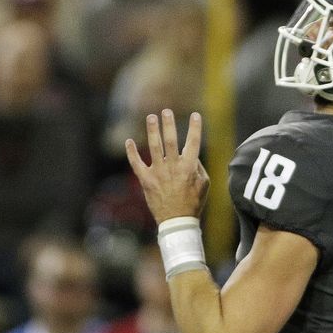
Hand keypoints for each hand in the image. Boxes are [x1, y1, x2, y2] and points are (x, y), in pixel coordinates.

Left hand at [125, 109, 208, 223]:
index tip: (195, 115)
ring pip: (154, 147)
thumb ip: (199, 167)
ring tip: (151, 117)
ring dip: (152, 131)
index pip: (193, 143)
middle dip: (168, 124)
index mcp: (189, 168)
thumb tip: (193, 155)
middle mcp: (173, 167)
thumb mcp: (204, 185)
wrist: (176, 221)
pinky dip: (132, 152)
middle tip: (166, 111)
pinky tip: (128, 141)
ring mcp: (158, 173)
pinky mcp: (146, 180)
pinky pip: (136, 163)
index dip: (195, 128)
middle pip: (170, 140)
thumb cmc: (193, 203)